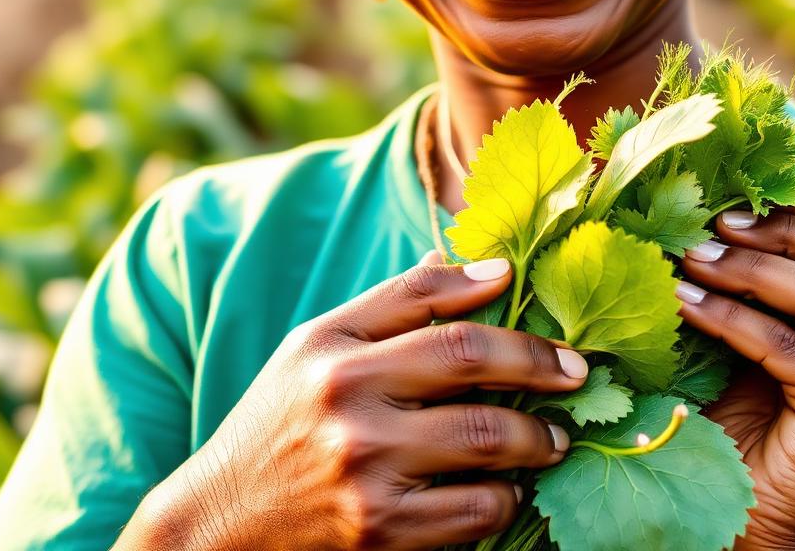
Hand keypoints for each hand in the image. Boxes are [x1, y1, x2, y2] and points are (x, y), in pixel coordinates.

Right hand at [121, 250, 589, 550]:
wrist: (218, 526)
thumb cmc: (279, 424)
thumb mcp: (318, 347)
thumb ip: (397, 303)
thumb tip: (490, 269)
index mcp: (334, 351)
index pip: (438, 315)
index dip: (505, 313)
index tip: (548, 323)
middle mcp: (347, 405)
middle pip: (471, 371)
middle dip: (541, 372)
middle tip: (576, 379)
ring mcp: (365, 472)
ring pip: (486, 443)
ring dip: (537, 442)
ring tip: (552, 441)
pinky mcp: (380, 534)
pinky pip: (475, 512)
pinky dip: (505, 499)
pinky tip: (509, 491)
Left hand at [673, 198, 794, 550]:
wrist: (751, 520)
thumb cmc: (735, 429)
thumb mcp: (737, 342)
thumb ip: (737, 289)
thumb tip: (685, 221)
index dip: (784, 208)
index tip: (720, 197)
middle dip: (768, 229)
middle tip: (704, 222)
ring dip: (744, 269)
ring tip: (687, 258)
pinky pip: (790, 347)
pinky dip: (732, 318)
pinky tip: (686, 306)